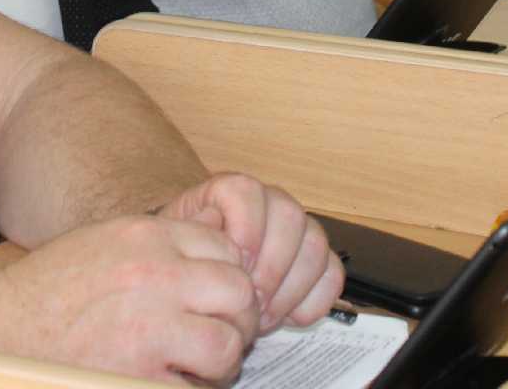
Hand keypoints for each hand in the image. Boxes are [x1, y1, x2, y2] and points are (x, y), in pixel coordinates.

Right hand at [0, 214, 259, 383]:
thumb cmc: (48, 290)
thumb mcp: (104, 244)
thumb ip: (159, 249)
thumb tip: (216, 267)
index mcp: (146, 235)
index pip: (225, 250)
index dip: (227, 279)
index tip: (214, 300)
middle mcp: (154, 275)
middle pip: (238, 293)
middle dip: (237, 320)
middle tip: (219, 337)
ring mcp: (149, 327)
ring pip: (227, 345)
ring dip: (219, 362)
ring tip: (196, 367)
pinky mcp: (140, 376)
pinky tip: (166, 381)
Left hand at [156, 172, 343, 333]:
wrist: (201, 285)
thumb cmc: (186, 264)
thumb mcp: (175, 246)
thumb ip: (192, 232)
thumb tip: (214, 225)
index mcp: (230, 192)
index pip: (247, 191)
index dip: (245, 228)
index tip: (235, 264)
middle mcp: (269, 204)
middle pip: (290, 215)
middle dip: (271, 266)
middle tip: (251, 300)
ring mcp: (297, 233)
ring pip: (315, 244)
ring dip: (291, 288)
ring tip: (264, 315)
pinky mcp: (314, 263)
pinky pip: (332, 274)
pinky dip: (314, 300)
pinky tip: (288, 317)